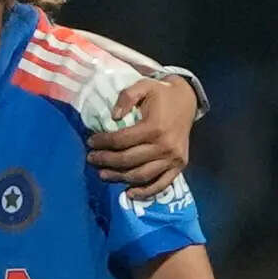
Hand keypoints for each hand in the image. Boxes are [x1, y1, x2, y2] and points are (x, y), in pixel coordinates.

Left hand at [87, 76, 195, 197]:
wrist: (187, 100)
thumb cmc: (162, 93)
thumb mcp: (143, 85)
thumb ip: (126, 97)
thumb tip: (113, 117)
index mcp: (155, 127)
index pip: (122, 140)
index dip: (103, 142)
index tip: (90, 142)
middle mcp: (165, 146)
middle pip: (128, 160)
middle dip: (106, 161)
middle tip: (91, 159)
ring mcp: (174, 158)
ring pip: (141, 175)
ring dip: (120, 178)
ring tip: (103, 174)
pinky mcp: (179, 165)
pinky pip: (161, 184)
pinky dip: (145, 192)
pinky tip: (129, 193)